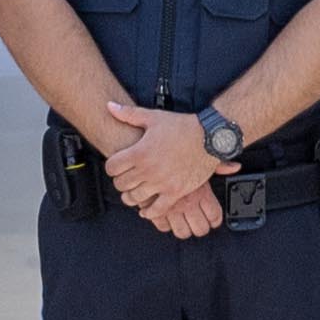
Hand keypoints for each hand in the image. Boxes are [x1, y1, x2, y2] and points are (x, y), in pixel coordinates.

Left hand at [103, 102, 223, 222]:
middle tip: (125, 179)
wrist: (209, 137)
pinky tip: (146, 210)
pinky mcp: (176, 192)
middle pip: (121, 184)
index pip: (112, 167)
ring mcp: (162, 183)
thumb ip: (128, 113)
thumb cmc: (182, 126)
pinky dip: (149, 212)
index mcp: (140, 152)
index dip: (111, 168)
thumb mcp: (153, 117)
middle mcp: (148, 169)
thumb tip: (110, 106)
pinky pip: (157, 209)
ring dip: (131, 197)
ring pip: (135, 198)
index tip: (116, 167)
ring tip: (133, 193)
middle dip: (120, 182)